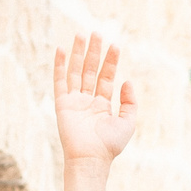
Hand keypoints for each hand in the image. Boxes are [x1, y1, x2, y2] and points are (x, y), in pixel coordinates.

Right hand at [52, 33, 136, 167]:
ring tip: (81, 34)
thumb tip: (127, 81)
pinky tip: (62, 50)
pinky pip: (60, 81)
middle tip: (97, 33)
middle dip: (94, 52)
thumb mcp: (127, 122)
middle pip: (91, 70)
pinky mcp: (62, 104)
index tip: (115, 45)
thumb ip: (130, 102)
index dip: (111, 61)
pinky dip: (60, 65)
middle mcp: (88, 100)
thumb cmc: (110, 145)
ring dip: (78, 53)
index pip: (106, 77)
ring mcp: (74, 101)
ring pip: (76, 71)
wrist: (91, 158)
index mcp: (103, 105)